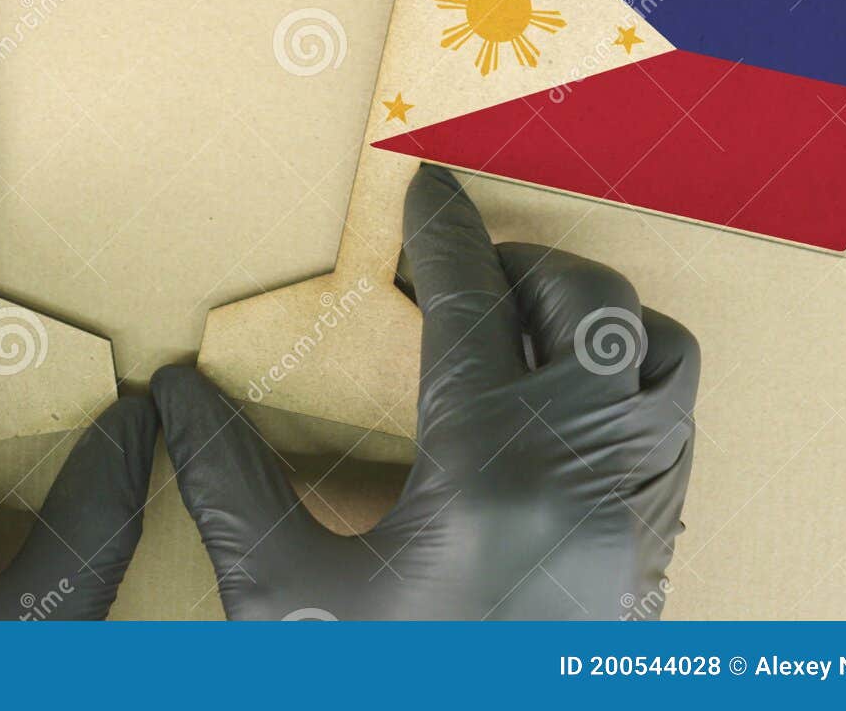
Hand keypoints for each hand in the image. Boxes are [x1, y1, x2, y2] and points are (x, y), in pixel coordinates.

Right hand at [153, 165, 698, 619]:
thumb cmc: (384, 690)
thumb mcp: (288, 600)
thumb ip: (229, 484)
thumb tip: (174, 393)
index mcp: (488, 471)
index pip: (469, 308)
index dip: (441, 234)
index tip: (425, 186)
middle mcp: (586, 476)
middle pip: (594, 313)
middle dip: (528, 266)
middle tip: (461, 269)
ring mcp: (634, 518)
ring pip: (659, 366)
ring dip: (594, 324)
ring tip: (517, 330)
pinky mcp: (651, 557)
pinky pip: (670, 431)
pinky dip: (625, 386)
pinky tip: (556, 416)